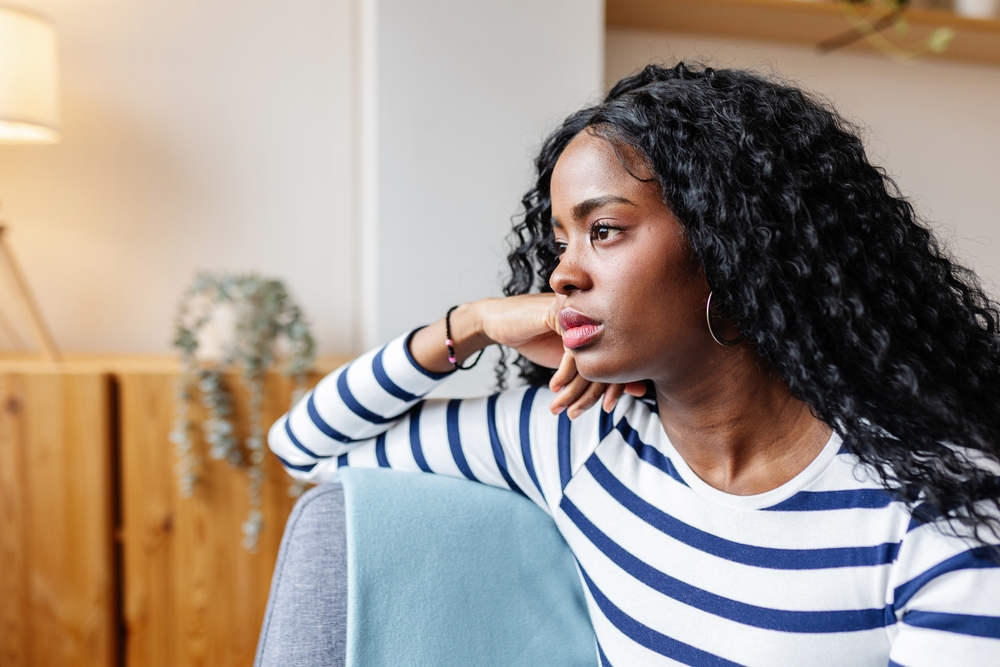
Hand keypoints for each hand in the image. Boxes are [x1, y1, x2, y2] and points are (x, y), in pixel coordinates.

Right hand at [476, 296, 646, 417]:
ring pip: (588, 358)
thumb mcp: (573, 364)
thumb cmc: (539, 340)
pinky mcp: (560, 315)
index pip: (619, 360)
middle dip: (593, 393)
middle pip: (606, 359)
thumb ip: (601, 373)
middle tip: (578, 413)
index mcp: (604, 326)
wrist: (502, 323)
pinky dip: (563, 373)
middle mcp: (596, 317)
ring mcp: (578, 314)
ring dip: (574, 389)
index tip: (608, 408)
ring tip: (561, 407)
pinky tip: (554, 387)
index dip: (616, 387)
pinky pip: (570, 350)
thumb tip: (641, 390)